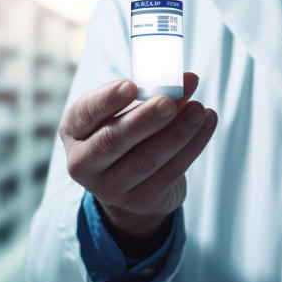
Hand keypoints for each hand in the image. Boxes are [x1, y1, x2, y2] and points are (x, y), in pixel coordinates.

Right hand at [60, 73, 217, 255]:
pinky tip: (207, 123)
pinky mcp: (141, 200)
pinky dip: (192, 146)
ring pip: (146, 159)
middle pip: (112, 141)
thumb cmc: (128, 132)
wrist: (133, 182)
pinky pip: (170, 172)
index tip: (130, 85)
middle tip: (169, 101)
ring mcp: (110, 188)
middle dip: (144, 119)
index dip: (107, 99)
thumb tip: (188, 80)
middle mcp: (83, 163)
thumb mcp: (127, 111)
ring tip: (199, 109)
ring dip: (177, 132)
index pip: (85, 113)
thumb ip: (152, 93)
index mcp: (74, 131)